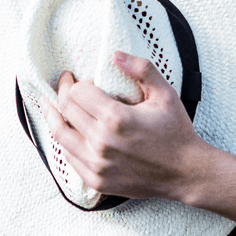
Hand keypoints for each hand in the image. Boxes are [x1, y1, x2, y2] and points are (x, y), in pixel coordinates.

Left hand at [40, 52, 207, 201]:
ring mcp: (97, 165)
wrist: (185, 173)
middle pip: (65, 110)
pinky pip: (69, 158)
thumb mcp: (165, 94)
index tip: (85, 80)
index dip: (78, 82)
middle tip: (65, 85)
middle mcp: (102, 143)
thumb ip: (142, 69)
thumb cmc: (176, 132)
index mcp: (116, 119)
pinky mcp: (97, 180)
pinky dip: (65, 142)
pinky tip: (68, 132)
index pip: (77, 93)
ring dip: (53, 117)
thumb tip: (115, 55)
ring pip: (60, 135)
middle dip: (62, 93)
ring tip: (50, 106)